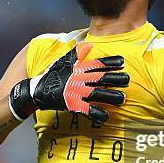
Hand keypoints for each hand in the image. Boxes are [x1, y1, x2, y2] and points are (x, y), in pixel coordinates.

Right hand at [9, 42, 129, 122]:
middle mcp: (78, 80)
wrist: (35, 90)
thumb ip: (77, 54)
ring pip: (97, 94)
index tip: (122, 61)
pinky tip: (107, 117)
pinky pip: (87, 110)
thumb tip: (89, 45)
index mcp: (78, 69)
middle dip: (115, 79)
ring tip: (123, 98)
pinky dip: (97, 114)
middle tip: (128, 79)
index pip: (97, 63)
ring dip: (111, 96)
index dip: (110, 62)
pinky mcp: (72, 105)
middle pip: (101, 78)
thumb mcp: (63, 62)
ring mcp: (75, 92)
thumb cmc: (51, 75)